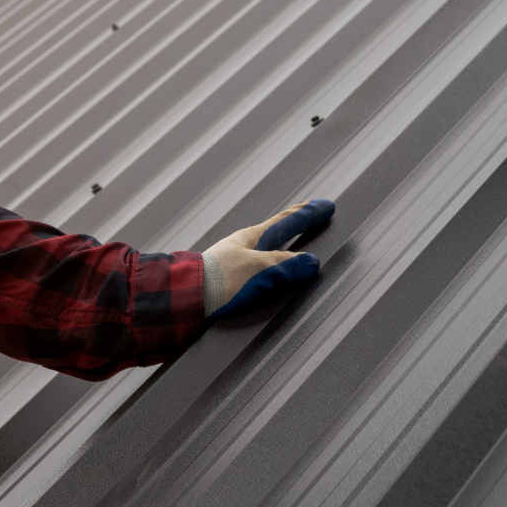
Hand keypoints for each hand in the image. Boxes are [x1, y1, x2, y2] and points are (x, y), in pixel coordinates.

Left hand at [202, 199, 333, 317]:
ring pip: (265, 249)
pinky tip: (268, 275)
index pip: (286, 222)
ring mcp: (234, 263)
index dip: (307, 215)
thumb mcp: (258, 270)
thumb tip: (311, 262)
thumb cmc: (217, 282)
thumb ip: (285, 266)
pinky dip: (269, 266)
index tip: (324, 206)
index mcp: (252, 238)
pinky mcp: (227, 282)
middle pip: (276, 231)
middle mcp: (243, 247)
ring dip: (281, 244)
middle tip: (311, 214)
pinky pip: (256, 269)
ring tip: (292, 240)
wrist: (182, 300)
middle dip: (295, 223)